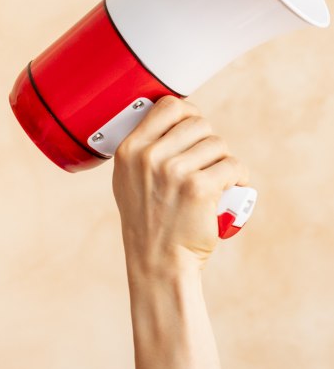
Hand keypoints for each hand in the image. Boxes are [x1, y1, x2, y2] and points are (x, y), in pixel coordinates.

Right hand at [112, 95, 249, 276]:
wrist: (158, 261)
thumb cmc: (148, 223)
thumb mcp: (129, 180)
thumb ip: (143, 150)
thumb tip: (171, 121)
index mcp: (130, 151)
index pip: (167, 107)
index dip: (188, 113)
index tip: (194, 130)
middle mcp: (148, 157)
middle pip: (198, 123)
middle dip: (209, 143)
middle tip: (208, 165)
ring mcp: (173, 171)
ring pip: (218, 144)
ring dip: (225, 161)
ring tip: (219, 179)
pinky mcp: (199, 188)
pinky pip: (233, 166)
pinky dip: (239, 177)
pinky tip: (233, 188)